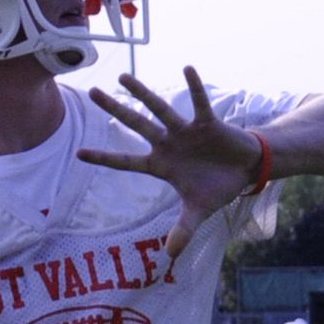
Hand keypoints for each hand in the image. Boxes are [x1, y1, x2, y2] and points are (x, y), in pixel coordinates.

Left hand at [79, 66, 263, 259]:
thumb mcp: (199, 211)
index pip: (126, 161)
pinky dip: (195, 86)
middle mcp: (168, 144)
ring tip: (123, 76)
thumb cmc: (217, 187)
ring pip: (159, 109)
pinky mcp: (207, 123)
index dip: (104, 157)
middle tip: (92, 93)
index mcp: (161, 165)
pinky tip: (187, 67)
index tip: (79, 153)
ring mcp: (185, 132)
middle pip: (136, 124)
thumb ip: (183, 230)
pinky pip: (199, 103)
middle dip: (115, 110)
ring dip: (142, 93)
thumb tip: (170, 256)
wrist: (244, 170)